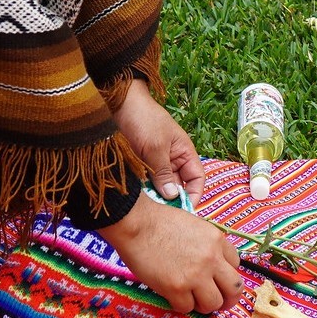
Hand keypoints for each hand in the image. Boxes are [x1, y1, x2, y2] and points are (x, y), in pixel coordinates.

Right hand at [99, 195, 242, 314]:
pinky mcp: (176, 288)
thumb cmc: (160, 221)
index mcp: (217, 240)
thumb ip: (207, 245)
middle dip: (227, 299)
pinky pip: (187, 308)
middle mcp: (212, 259)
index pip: (236, 265)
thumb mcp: (195, 225)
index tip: (217, 279)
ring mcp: (195, 275)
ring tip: (192, 299)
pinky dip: (181, 305)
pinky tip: (173, 297)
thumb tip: (210, 266)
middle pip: (234, 289)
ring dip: (204, 305)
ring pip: (214, 304)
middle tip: (218, 302)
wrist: (137, 223)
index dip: (226, 275)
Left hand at [114, 79, 204, 202]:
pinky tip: (139, 198)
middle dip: (172, 200)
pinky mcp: (142, 164)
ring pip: (162, 186)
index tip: (184, 210)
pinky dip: (145, 190)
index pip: (197, 179)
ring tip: (150, 207)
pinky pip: (148, 182)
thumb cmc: (143, 119)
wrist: (119, 103)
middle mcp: (173, 160)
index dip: (193, 195)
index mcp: (185, 153)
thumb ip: (164, 173)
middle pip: (179, 186)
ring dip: (157, 196)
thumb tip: (172, 197)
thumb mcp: (155, 148)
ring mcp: (157, 163)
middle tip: (162, 213)